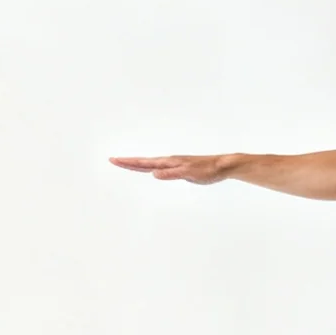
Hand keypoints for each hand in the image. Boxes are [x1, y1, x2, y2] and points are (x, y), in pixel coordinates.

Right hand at [108, 154, 229, 184]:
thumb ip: (172, 174)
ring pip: (151, 165)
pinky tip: (148, 171)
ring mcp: (174, 165)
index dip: (130, 163)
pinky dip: (150, 169)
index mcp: (170, 162)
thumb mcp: (190, 173)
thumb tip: (154, 174)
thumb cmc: (209, 169)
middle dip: (128, 162)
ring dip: (137, 165)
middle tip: (112, 160)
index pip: (145, 163)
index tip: (115, 160)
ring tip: (124, 163)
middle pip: (144, 162)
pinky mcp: (179, 170)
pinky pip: (160, 169)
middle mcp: (170, 162)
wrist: (222, 166)